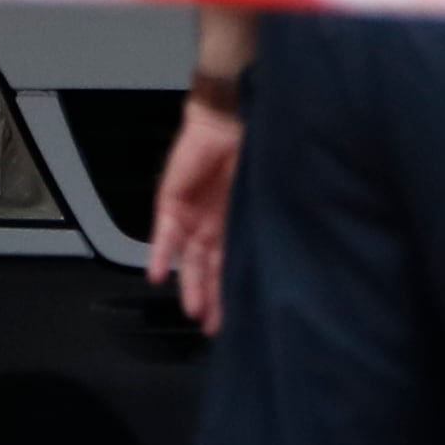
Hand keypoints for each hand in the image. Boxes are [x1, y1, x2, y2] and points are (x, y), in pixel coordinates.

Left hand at [147, 102, 244, 335]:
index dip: (235, 290)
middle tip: (215, 327)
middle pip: (212, 268)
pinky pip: (164, 236)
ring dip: (190, 286)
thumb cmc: (259, 149)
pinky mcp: (171, 203)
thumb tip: (286, 255)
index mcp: (239, 221)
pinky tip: (157, 279)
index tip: (240, 317)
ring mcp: (193, 214)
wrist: (232, 118)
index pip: (234, 263)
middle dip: (213, 297)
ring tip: (195, 313)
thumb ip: (266, 222)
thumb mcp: (267, 193)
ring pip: (189, 259)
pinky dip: (160, 257)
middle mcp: (216, 222)